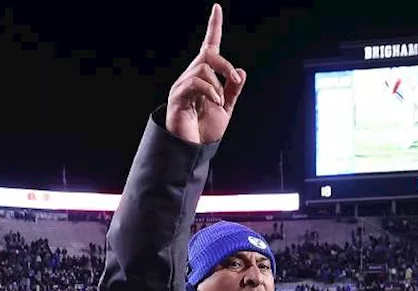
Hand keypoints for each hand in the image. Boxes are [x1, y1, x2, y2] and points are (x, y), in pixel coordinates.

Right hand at [166, 3, 245, 144]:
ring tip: (219, 102)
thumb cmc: (205, 130)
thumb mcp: (226, 108)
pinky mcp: (178, 96)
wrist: (192, 149)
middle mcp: (191, 77)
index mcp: (204, 77)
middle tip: (234, 78)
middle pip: (208, 55)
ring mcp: (183, 86)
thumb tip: (240, 71)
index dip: (213, 27)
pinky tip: (215, 103)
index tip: (216, 8)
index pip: (209, 47)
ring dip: (217, 85)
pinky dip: (210, 92)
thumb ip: (233, 90)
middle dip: (224, 65)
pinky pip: (196, 83)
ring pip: (203, 69)